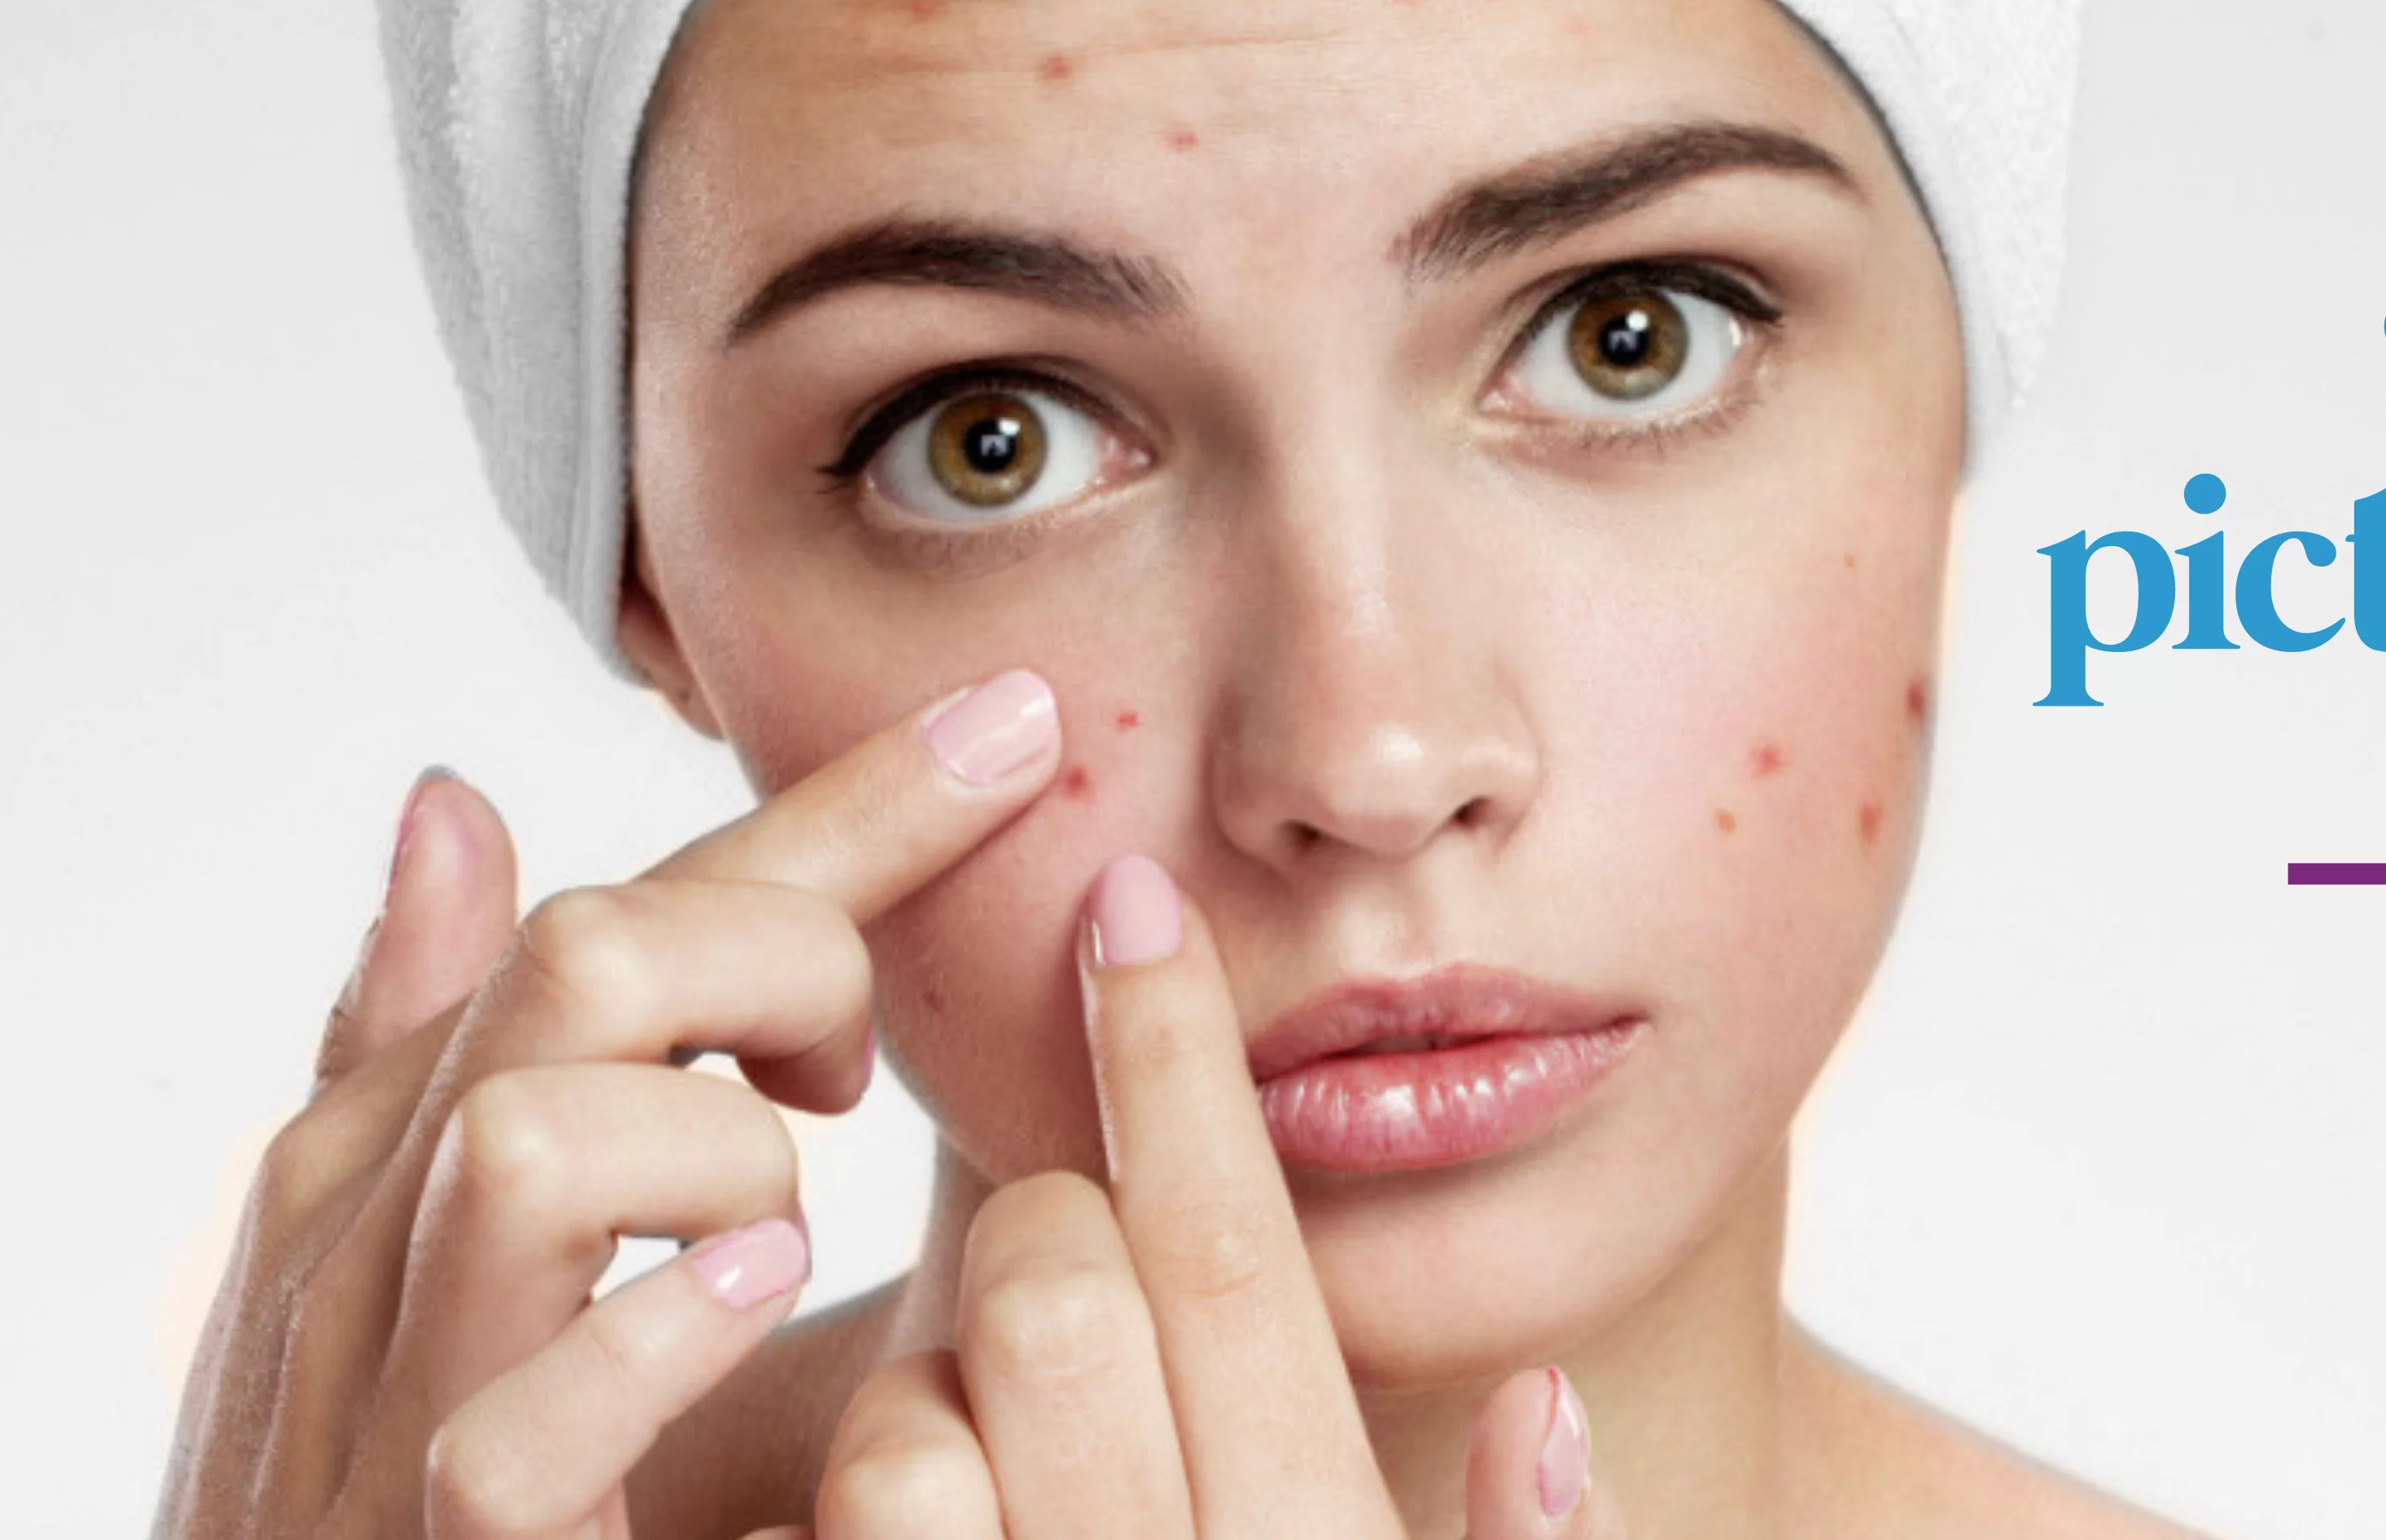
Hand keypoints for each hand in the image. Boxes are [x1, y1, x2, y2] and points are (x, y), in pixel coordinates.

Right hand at [154, 670, 1070, 1539]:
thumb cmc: (477, 1479)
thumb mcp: (521, 1255)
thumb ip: (540, 1060)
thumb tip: (451, 796)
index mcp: (392, 1145)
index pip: (628, 906)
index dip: (844, 813)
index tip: (1021, 722)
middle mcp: (362, 1243)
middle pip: (581, 958)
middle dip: (778, 959)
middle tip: (852, 1080)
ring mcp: (382, 1411)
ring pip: (530, 1141)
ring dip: (717, 1156)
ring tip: (779, 1235)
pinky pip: (510, 1434)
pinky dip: (650, 1349)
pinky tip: (757, 1297)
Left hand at [774, 856, 1622, 1539]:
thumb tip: (1551, 1407)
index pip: (1247, 1258)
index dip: (1179, 1060)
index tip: (1125, 908)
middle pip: (1061, 1288)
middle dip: (1043, 1237)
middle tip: (1064, 1270)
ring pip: (907, 1411)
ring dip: (928, 1406)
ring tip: (987, 1471)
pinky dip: (834, 1530)